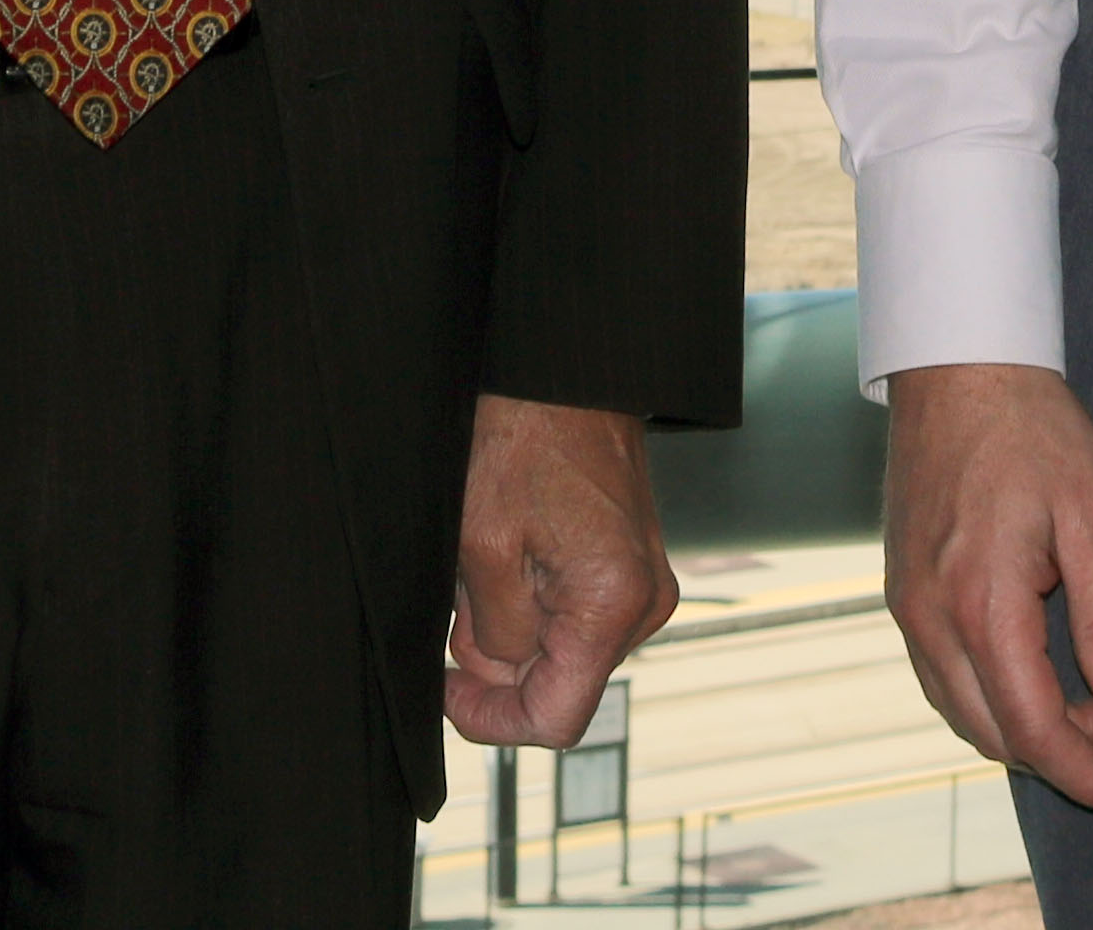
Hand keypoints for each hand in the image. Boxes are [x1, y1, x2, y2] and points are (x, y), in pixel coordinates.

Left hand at [446, 395, 678, 750]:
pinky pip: (576, 614)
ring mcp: (644, 585)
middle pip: (560, 683)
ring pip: (564, 649)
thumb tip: (498, 669)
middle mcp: (645, 603)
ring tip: (486, 561)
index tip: (448, 692)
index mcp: (612, 605)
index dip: (492, 719)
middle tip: (460, 599)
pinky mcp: (632, 565)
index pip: (556, 720)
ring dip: (512, 624)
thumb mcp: (482, 544)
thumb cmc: (523, 439)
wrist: (565, 373)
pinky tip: (511, 553)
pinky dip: (533, 600)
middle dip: (497, 659)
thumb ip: (493, 631)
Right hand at [880, 361, 1092, 817]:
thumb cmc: (1033, 431)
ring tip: (1088, 710)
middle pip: (996, 737)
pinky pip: (942, 681)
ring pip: (963, 716)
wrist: (956, 366)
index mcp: (982, 605)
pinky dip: (989, 703)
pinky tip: (1032, 681)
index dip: (1090, 777)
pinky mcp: (901, 593)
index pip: (1037, 731)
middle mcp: (931, 620)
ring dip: (1024, 733)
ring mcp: (906, 609)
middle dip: (1064, 757)